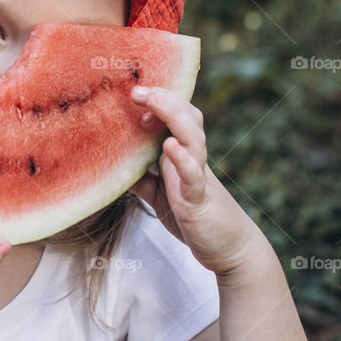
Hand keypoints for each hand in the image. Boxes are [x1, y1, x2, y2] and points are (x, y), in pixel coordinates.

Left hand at [128, 86, 271, 276]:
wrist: (228, 249)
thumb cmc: (194, 218)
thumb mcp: (160, 195)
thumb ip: (142, 178)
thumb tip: (113, 165)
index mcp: (182, 155)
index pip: (176, 117)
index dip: (158, 103)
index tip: (135, 96)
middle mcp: (192, 160)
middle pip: (186, 119)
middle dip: (164, 100)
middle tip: (137, 90)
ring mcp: (198, 177)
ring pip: (192, 139)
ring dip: (173, 118)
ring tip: (153, 103)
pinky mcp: (199, 200)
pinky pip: (192, 176)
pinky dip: (181, 160)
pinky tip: (169, 146)